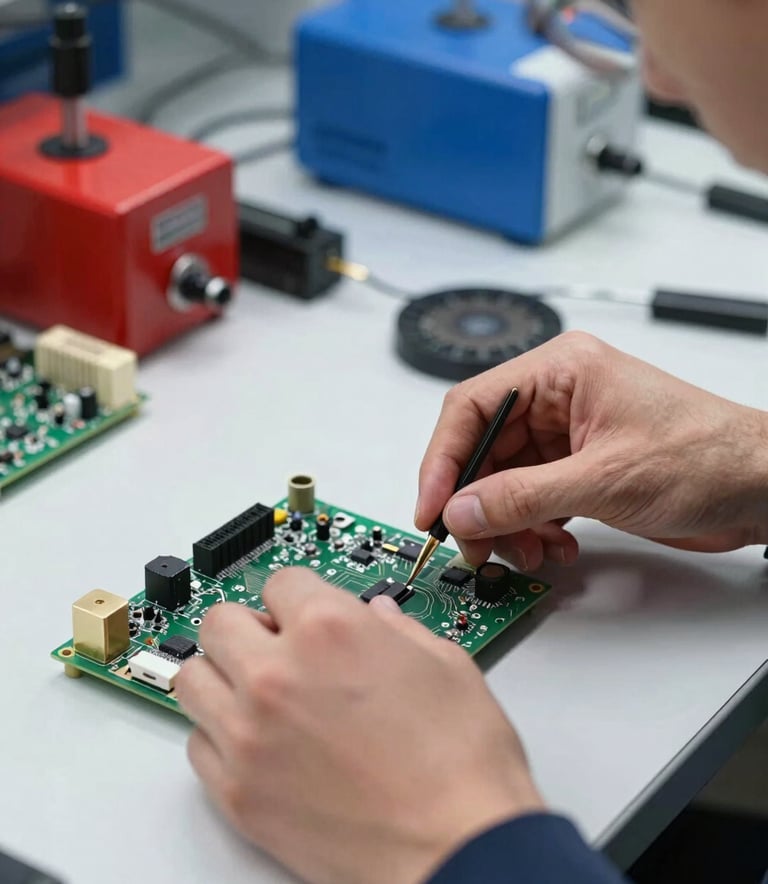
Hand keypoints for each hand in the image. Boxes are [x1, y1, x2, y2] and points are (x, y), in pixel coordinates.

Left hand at [175, 569, 543, 883]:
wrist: (458, 850)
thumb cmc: (461, 768)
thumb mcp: (446, 666)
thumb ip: (400, 629)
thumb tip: (379, 619)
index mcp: (330, 629)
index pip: (280, 581)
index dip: (298, 596)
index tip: (303, 610)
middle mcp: (277, 675)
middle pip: (220, 621)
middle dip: (250, 626)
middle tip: (277, 645)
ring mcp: (249, 736)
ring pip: (193, 678)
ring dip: (223, 675)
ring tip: (259, 691)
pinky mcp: (238, 793)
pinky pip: (197, 744)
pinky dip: (220, 736)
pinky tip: (259, 742)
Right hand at [417, 331, 767, 569]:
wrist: (763, 487)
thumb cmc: (707, 457)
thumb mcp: (604, 479)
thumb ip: (523, 496)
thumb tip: (462, 509)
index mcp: (559, 371)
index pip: (471, 407)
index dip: (443, 459)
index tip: (432, 506)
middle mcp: (557, 398)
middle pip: (484, 450)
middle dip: (478, 502)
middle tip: (476, 543)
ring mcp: (567, 435)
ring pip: (504, 481)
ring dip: (507, 523)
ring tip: (528, 552)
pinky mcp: (579, 468)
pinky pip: (531, 499)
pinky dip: (534, 529)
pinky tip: (556, 547)